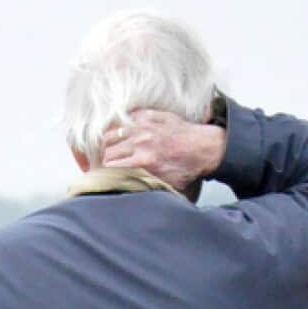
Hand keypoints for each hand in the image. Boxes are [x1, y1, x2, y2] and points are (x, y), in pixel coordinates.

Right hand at [101, 109, 226, 189]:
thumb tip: (125, 193)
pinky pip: (123, 119)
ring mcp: (143, 126)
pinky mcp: (147, 115)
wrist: (204, 147)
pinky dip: (118, 127)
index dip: (103, 173)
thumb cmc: (186, 169)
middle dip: (104, 160)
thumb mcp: (165, 187)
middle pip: (107, 151)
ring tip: (110, 150)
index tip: (103, 176)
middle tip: (106, 165)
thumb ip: (143, 189)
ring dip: (108, 143)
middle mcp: (140, 142)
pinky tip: (121, 135)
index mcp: (143, 162)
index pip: (109, 167)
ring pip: (111, 133)